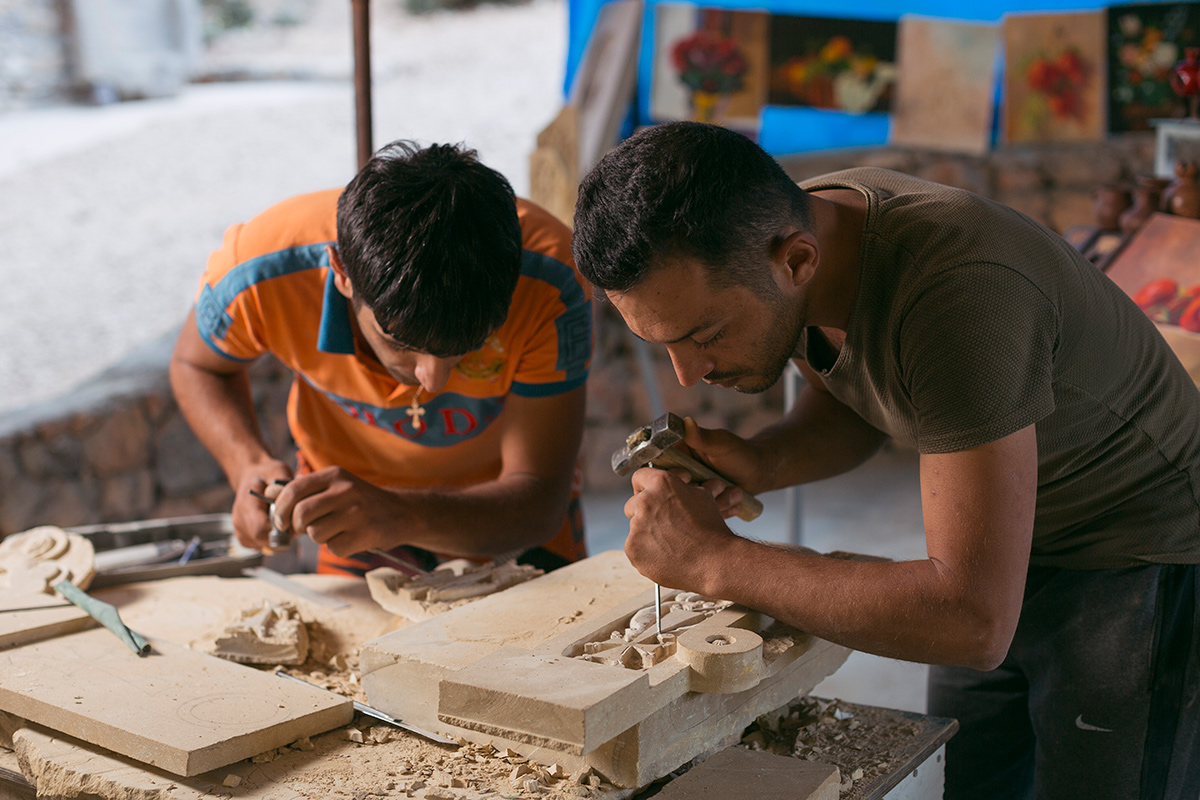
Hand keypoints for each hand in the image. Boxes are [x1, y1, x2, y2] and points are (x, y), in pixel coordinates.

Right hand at [231, 459, 293, 548]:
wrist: (252, 476)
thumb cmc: (267, 473)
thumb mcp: (278, 471)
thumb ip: (285, 484)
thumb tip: (294, 500)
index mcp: (246, 504)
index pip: (260, 529)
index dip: (280, 530)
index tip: (293, 520)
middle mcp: (239, 521)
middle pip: (264, 541)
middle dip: (283, 534)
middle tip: (292, 519)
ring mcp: (240, 531)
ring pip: (265, 546)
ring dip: (278, 537)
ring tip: (283, 519)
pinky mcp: (244, 538)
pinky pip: (263, 546)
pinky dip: (273, 538)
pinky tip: (276, 524)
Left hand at [272, 466, 403, 556]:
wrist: (402, 512)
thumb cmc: (361, 501)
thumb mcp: (335, 486)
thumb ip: (303, 489)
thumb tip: (268, 493)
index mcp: (334, 475)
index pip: (293, 489)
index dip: (279, 508)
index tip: (278, 520)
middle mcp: (345, 490)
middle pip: (301, 514)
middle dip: (296, 527)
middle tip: (303, 529)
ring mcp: (357, 512)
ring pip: (315, 533)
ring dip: (319, 537)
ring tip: (335, 530)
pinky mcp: (365, 533)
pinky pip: (333, 548)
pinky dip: (337, 547)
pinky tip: (350, 537)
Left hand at [623, 466, 739, 593]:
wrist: (714, 562)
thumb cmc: (711, 528)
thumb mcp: (702, 497)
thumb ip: (682, 489)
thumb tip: (681, 485)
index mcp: (661, 484)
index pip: (640, 477)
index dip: (646, 486)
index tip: (652, 495)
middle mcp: (644, 501)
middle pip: (633, 504)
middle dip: (644, 512)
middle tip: (661, 522)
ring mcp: (636, 526)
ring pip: (634, 527)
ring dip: (646, 532)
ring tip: (667, 543)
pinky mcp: (632, 549)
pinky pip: (634, 547)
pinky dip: (645, 551)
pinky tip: (663, 556)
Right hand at [674, 416, 765, 516]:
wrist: (758, 472)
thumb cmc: (741, 453)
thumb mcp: (721, 444)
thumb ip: (701, 437)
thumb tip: (686, 421)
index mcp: (678, 454)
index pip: (660, 467)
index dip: (671, 476)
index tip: (690, 478)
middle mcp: (680, 473)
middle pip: (672, 491)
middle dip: (698, 492)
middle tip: (721, 484)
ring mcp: (690, 491)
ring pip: (689, 506)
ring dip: (715, 502)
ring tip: (734, 490)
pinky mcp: (700, 506)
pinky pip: (702, 515)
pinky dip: (720, 510)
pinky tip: (734, 500)